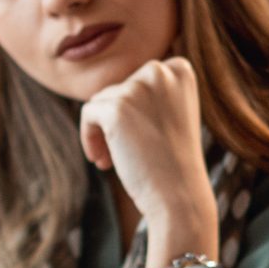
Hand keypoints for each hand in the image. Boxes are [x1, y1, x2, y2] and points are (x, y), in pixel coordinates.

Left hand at [76, 57, 213, 237]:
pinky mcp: (116, 108)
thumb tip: (113, 91)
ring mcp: (138, 88)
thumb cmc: (174, 162)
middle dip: (116, 120)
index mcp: (180, 71)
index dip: (133, 109)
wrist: (179, 196)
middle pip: (118, 89)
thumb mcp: (170, 116)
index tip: (139, 134)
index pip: (139, 79)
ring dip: (103, 132)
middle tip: (124, 152)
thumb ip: (149, 96)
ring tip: (113, 161)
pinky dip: (88, 137)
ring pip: (101, 102)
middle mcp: (160, 73)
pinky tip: (102, 162)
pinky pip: (87, 115)